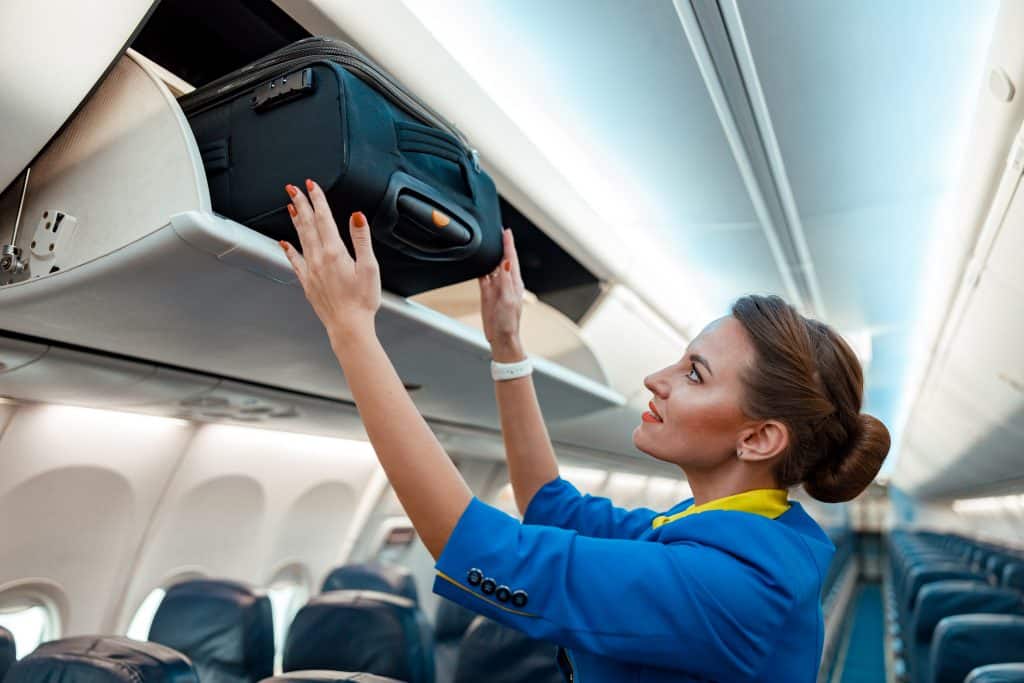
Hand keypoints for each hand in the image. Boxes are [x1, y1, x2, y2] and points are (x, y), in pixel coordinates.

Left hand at [278, 179, 381, 345]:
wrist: (348, 326)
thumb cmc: (362, 301)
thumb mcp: (369, 267)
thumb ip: (361, 239)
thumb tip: (356, 217)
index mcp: (334, 253)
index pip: (324, 219)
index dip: (317, 199)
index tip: (312, 185)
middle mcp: (318, 259)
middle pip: (308, 225)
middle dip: (301, 204)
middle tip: (293, 188)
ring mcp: (311, 271)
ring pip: (300, 239)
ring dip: (295, 221)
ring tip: (290, 206)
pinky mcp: (308, 283)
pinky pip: (295, 261)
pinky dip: (289, 249)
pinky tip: (284, 243)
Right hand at [479, 228, 525, 360]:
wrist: (501, 337)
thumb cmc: (509, 322)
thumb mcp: (508, 299)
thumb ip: (505, 280)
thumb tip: (505, 262)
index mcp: (514, 282)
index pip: (511, 258)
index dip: (508, 244)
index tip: (506, 231)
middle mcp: (506, 282)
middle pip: (502, 258)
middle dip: (501, 245)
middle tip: (497, 231)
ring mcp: (496, 286)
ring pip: (492, 265)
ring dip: (491, 254)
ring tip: (489, 242)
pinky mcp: (487, 292)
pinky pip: (483, 276)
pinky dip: (481, 267)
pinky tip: (479, 261)